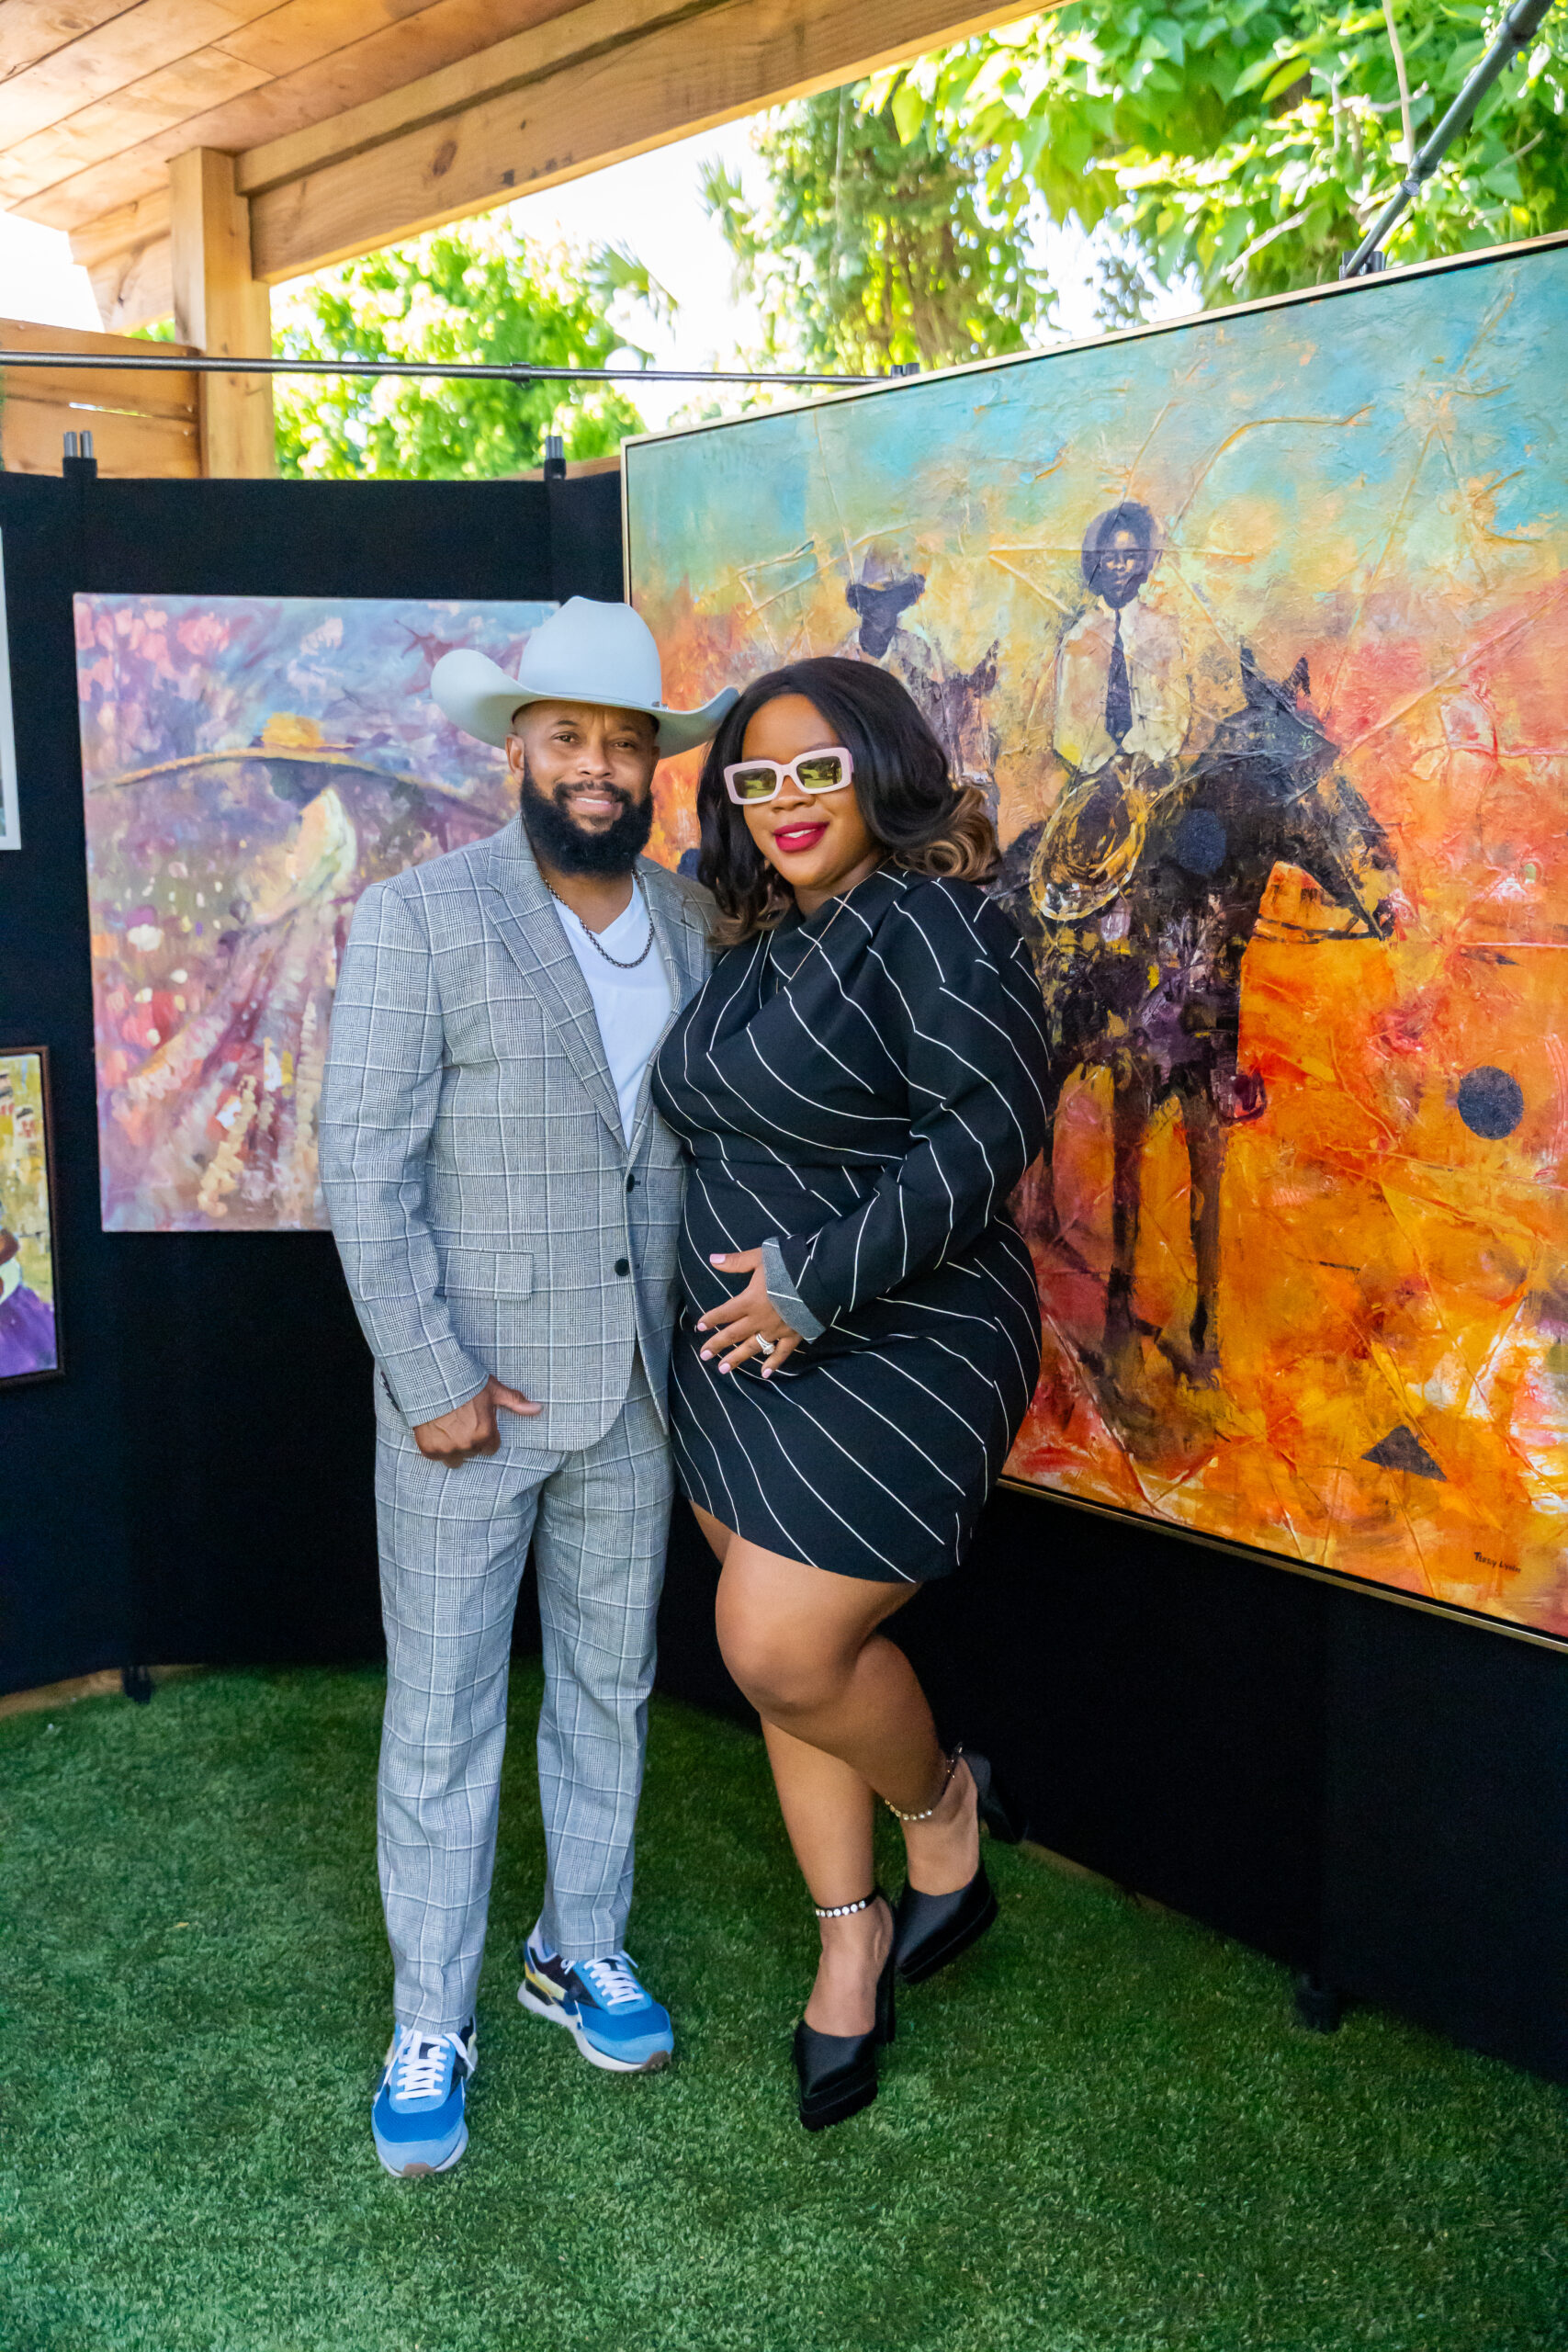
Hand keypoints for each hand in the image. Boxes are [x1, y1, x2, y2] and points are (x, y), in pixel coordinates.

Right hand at [413, 1374, 540, 1463]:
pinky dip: (435, 1446)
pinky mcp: (429, 1449)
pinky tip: (435, 1430)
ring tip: (448, 1430)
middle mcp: (467, 1445)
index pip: (491, 1448)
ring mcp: (446, 1449)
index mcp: (485, 1434)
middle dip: (469, 1442)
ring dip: (453, 1449)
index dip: (486, 1436)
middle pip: (472, 1453)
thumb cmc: (466, 1382)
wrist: (432, 1378)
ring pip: (454, 1459)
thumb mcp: (494, 1390)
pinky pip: (435, 1456)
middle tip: (462, 1423)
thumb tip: (538, 1408)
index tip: (478, 1425)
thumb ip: (516, 1402)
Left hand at [698, 1248, 801, 1378]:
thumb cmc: (788, 1264)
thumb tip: (712, 1259)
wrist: (819, 1278)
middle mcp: (759, 1319)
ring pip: (752, 1347)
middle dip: (717, 1345)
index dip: (711, 1320)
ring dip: (737, 1358)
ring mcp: (776, 1330)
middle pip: (733, 1334)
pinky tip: (765, 1373)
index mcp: (749, 1300)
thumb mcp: (760, 1257)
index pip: (724, 1313)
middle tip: (704, 1356)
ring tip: (723, 1369)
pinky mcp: (794, 1335)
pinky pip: (781, 1353)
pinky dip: (773, 1363)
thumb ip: (736, 1262)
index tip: (699, 1327)